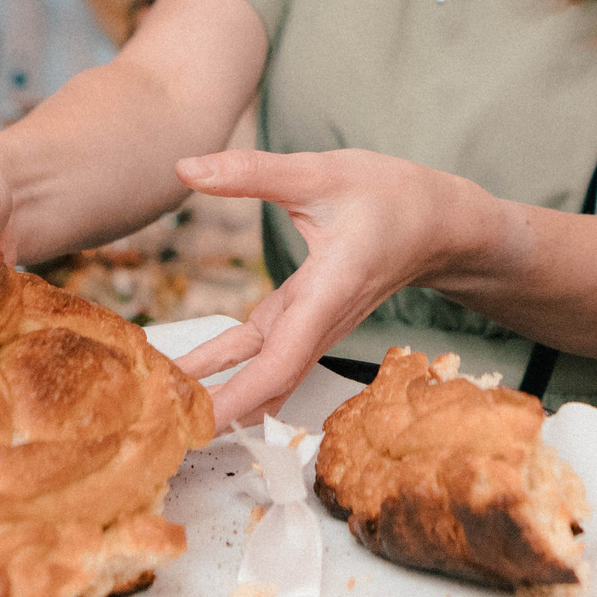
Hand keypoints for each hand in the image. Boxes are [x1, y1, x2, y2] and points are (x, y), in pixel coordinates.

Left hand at [171, 149, 479, 430]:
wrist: (439, 222)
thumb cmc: (391, 197)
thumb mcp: (320, 173)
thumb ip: (252, 173)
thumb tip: (186, 168)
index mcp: (327, 293)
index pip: (281, 362)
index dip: (239, 395)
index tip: (199, 422)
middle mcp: (320, 322)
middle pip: (266, 386)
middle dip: (215, 410)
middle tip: (157, 428)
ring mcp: (312, 325)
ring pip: (263, 376)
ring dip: (217, 392)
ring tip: (157, 405)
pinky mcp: (304, 318)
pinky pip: (263, 355)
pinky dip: (227, 367)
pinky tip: (185, 373)